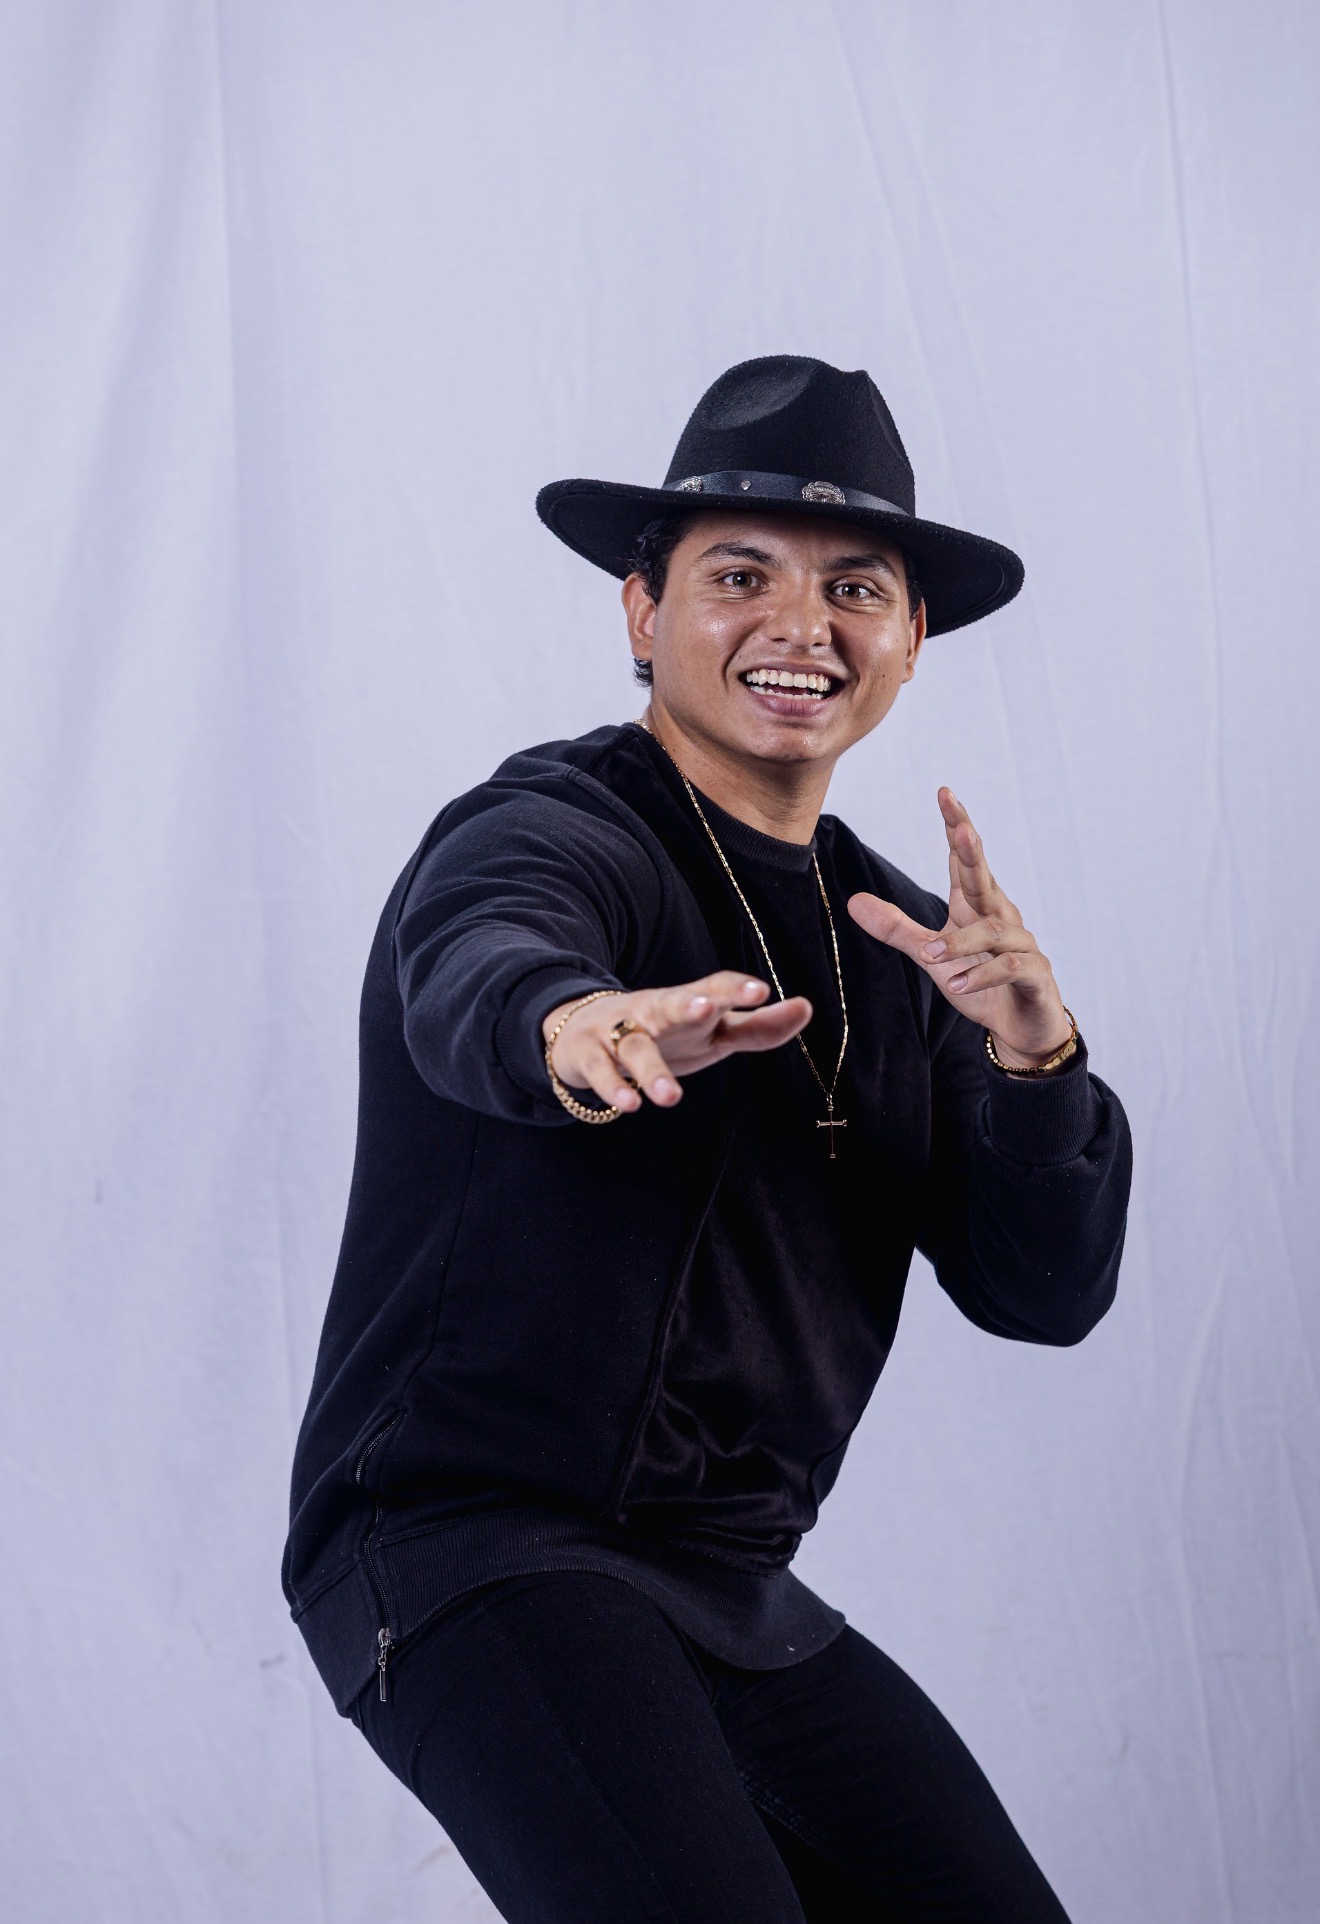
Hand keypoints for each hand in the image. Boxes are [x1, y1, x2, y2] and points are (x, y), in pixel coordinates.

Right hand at [543, 971, 811, 1113]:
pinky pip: (600, 1070)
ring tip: (672, 1098)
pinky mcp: (587, 1052)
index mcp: (689, 1003)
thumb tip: (806, 1008)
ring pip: (635, 1047)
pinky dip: (612, 1087)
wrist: (582, 1031)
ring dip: (651, 1071)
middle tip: (707, 1008)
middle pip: (671, 1004)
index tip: (761, 991)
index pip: (714, 988)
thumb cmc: (665, 1034)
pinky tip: (630, 1104)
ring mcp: (618, 1029)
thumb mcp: (713, 1032)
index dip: (736, 989)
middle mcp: (654, 1011)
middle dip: (687, 1005)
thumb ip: (758, 1027)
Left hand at [847, 788, 1071, 1068]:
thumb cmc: (978, 982)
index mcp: (978, 905)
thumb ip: (898, 929)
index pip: (966, 859)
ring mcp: (1023, 945)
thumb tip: (854, 902)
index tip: (945, 793)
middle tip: (961, 827)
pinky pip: (1009, 967)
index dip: (957, 826)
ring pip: (992, 931)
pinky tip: (958, 984)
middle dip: (973, 850)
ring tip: (933, 959)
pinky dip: (980, 975)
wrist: (1019, 1027)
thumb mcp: (930, 955)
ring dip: (959, 944)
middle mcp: (1002, 917)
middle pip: (986, 876)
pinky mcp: (1035, 975)